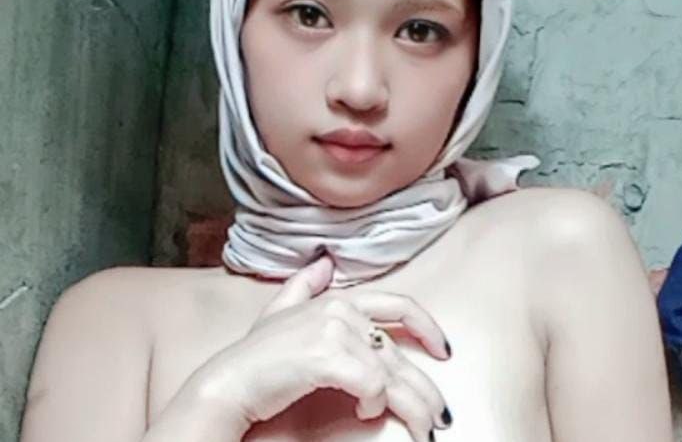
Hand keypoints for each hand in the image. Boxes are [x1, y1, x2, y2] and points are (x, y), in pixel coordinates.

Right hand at [193, 255, 452, 441]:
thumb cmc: (257, 355)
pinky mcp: (328, 356)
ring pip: (391, 373)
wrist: (230, 382)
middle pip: (399, 352)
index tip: (445, 350)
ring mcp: (334, 329)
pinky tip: (368, 412)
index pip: (398, 304)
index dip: (427, 325)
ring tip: (421, 429)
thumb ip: (303, 285)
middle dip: (425, 389)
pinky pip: (371, 384)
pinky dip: (375, 402)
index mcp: (338, 299)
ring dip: (411, 406)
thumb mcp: (279, 312)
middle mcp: (340, 308)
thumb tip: (325, 262)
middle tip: (438, 417)